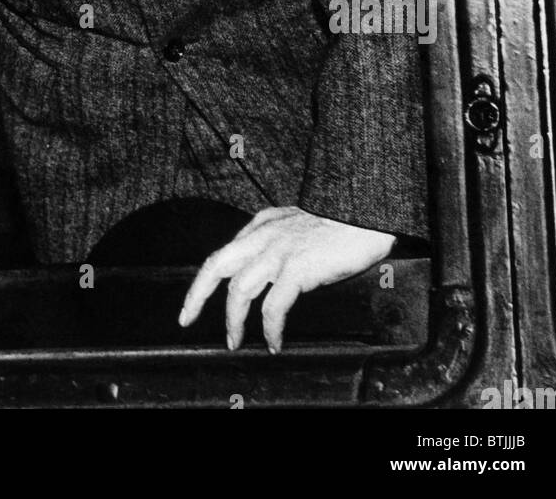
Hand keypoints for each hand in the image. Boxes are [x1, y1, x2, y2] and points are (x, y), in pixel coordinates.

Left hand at [178, 206, 394, 352]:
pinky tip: (273, 342)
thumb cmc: (342, 221)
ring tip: (235, 342)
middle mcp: (265, 234)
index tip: (193, 301)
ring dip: (234, 321)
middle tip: (187, 319)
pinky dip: (269, 328)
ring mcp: (280, 251)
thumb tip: (270, 271)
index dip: (205, 279)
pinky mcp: (298, 268)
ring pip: (240, 290)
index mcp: (264, 223)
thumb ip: (280, 241)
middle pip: (217, 265)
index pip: (225, 252)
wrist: (368, 213)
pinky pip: (274, 307)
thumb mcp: (300, 224)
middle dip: (197, 295)